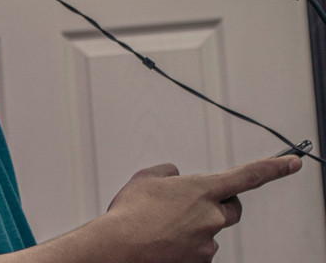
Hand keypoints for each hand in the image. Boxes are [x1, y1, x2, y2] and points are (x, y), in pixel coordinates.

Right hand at [102, 155, 301, 262]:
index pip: (248, 176)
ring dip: (193, 226)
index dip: (274, 168)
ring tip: (160, 225)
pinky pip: (197, 250)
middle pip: (232, 208)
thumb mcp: (147, 177)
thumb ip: (169, 172)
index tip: (294, 163)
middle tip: (195, 203)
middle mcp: (211, 217)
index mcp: (202, 189)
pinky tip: (162, 240)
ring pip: (209, 231)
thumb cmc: (131, 211)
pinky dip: (183, 244)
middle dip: (220, 203)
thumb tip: (176, 177)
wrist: (119, 248)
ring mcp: (207, 244)